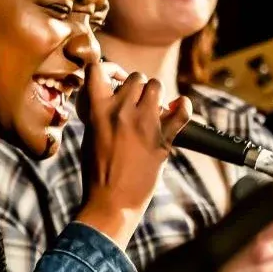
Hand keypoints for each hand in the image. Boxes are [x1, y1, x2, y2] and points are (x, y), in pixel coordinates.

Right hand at [76, 62, 192, 247]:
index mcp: (97, 111)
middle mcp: (121, 112)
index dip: (106, 69)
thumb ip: (100, 113)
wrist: (112, 202)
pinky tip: (178, 110)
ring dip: (156, 96)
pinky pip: (182, 109)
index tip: (112, 78)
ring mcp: (144, 124)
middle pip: (137, 78)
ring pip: (157, 86)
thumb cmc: (97, 173)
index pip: (96, 70)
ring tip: (153, 112)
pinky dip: (183, 107)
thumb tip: (113, 98)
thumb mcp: (89, 137)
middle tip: (137, 104)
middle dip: (138, 88)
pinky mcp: (163, 138)